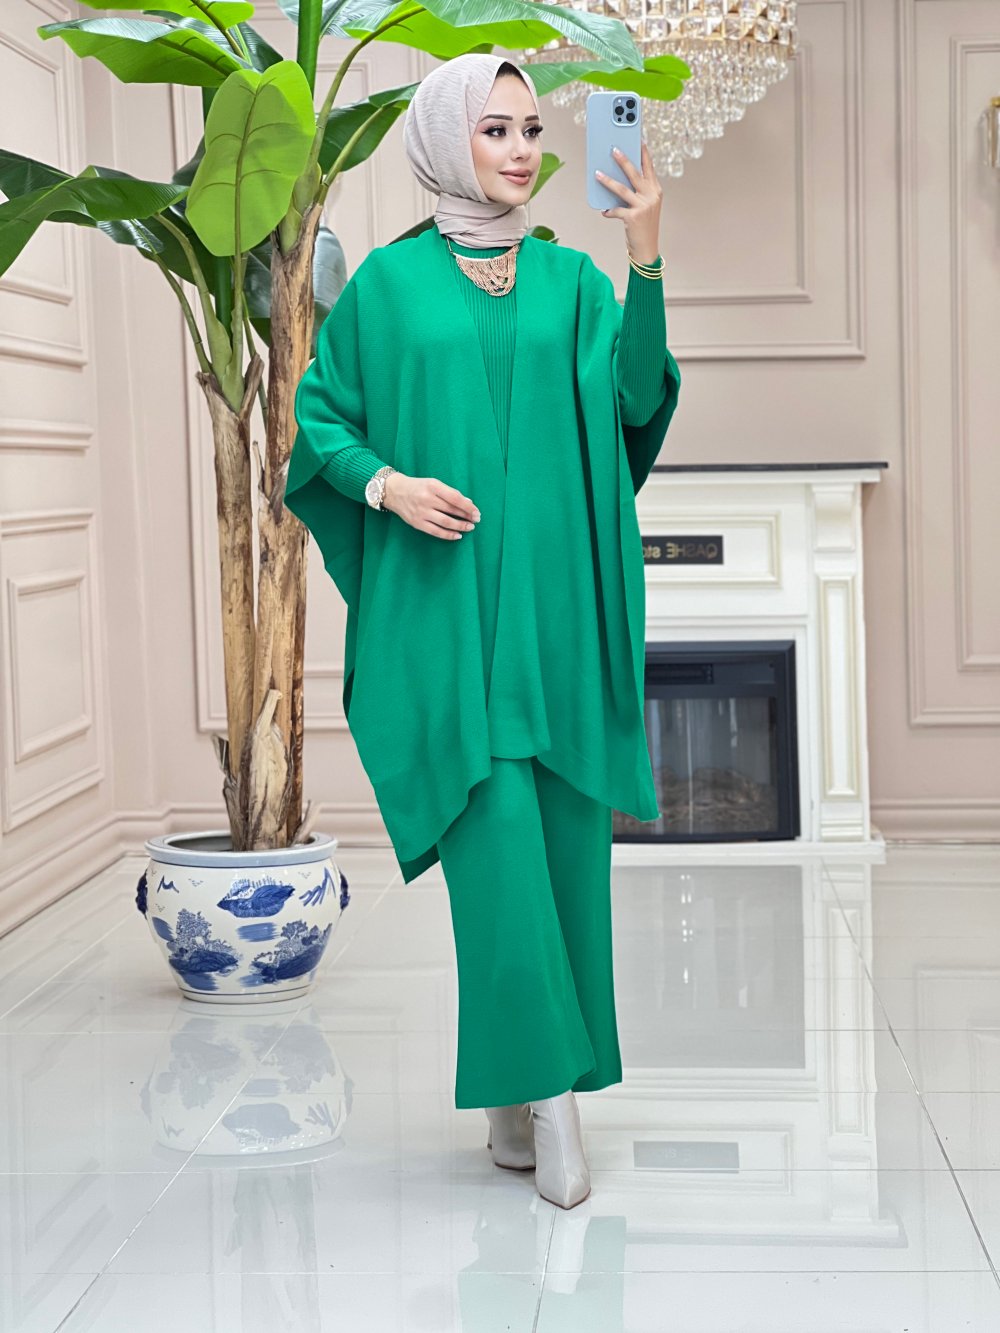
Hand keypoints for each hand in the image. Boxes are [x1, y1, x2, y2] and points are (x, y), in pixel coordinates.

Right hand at [383, 472, 479, 540]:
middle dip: (466, 516)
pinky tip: (458, 535)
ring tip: (470, 527)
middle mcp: (427, 499)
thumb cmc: (418, 486)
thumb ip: (449, 492)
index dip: (468, 506)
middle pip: (452, 510)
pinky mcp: (417, 523)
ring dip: (460, 526)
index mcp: (433, 486)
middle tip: (476, 520)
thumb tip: (468, 503)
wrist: (394, 492)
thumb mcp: (433, 483)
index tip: (476, 511)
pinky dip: (448, 535)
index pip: (455, 498)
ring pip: (446, 522)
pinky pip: (436, 531)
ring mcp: (421, 512)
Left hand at [595, 140, 662, 265]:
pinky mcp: (633, 217)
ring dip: (608, 181)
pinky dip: (609, 211)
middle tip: (613, 149)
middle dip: (623, 159)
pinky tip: (604, 211)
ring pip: (622, 189)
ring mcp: (643, 206)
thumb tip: (616, 179)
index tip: (637, 139)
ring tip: (597, 173)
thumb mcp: (644, 206)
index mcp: (656, 190)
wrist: (647, 248)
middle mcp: (651, 195)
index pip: (649, 167)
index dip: (643, 152)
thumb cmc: (643, 225)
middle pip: (635, 173)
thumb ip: (635, 192)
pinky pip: (616, 210)